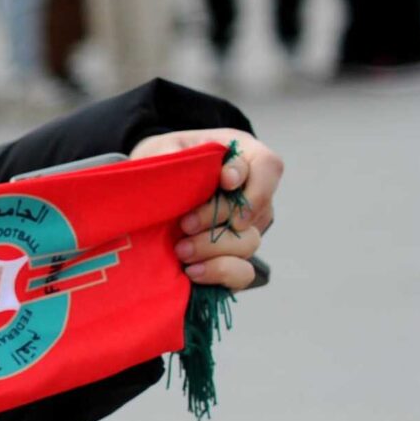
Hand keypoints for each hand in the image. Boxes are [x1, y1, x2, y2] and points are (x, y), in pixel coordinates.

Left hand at [130, 129, 280, 290]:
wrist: (153, 192)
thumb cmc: (164, 163)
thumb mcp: (162, 148)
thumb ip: (169, 151)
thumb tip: (172, 160)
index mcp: (243, 157)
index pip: (266, 166)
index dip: (250, 176)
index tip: (225, 181)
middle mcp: (253, 192)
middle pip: (255, 209)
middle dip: (218, 216)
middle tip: (185, 224)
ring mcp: (247, 225)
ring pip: (249, 241)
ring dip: (214, 246)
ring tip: (181, 249)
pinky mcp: (236, 254)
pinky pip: (243, 271)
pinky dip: (219, 272)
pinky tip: (193, 270)